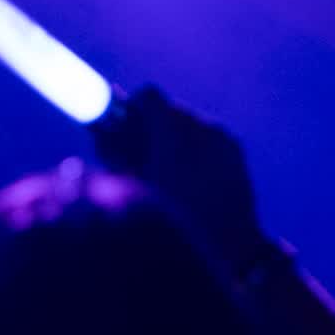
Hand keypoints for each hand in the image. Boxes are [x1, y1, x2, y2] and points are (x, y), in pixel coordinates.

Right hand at [90, 85, 264, 274]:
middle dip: (155, 123)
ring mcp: (220, 133)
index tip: (126, 124)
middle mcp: (199, 124)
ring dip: (176, 133)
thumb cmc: (176, 216)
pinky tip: (195, 173)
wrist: (230, 238)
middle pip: (169, 106)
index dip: (134, 107)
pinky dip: (197, 143)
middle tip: (147, 149)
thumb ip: (114, 153)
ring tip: (173, 167)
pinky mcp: (235, 144)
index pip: (149, 95)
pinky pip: (209, 132)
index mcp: (172, 130)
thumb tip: (99, 132)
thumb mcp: (138, 185)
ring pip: (189, 118)